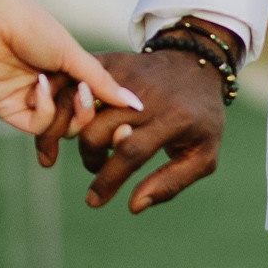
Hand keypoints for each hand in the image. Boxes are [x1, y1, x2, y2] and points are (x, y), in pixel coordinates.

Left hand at [0, 0, 143, 146]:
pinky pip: (39, 126)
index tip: (116, 102)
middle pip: (81, 122)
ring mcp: (32, 102)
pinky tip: (41, 86)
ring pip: (61, 129)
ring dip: (68, 112)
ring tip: (67, 89)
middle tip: (86, 93)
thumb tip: (137, 105)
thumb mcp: (74, 54)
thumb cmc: (32, 26)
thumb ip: (104, 83)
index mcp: (69, 73)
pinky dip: (46, 111)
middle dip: (87, 112)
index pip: (96, 103)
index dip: (106, 106)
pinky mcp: (11, 111)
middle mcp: (52, 90)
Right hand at [76, 47, 227, 213]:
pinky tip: (66, 121)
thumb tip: (134, 206)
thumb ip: (171, 183)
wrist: (197, 63)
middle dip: (90, 158)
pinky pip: (75, 83)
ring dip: (73, 133)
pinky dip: (63, 103)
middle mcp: (146, 95)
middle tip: (98, 165)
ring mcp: (126, 74)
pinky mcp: (110, 62)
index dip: (108, 180)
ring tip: (89, 145)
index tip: (94, 200)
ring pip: (79, 107)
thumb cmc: (202, 117)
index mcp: (173, 118)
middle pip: (97, 131)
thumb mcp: (203, 155)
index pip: (130, 152)